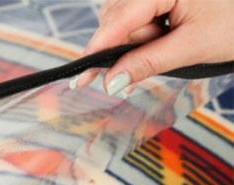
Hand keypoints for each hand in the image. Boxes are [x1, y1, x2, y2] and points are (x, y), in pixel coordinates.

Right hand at [74, 0, 233, 92]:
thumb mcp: (191, 47)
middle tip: (136, 74)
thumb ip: (147, 63)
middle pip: (116, 17)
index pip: (118, 19)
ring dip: (135, 43)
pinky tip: (158, 45)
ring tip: (165, 52)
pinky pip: (137, 15)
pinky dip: (143, 36)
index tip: (81, 77)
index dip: (98, 50)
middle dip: (124, 48)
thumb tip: (112, 81)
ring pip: (124, 18)